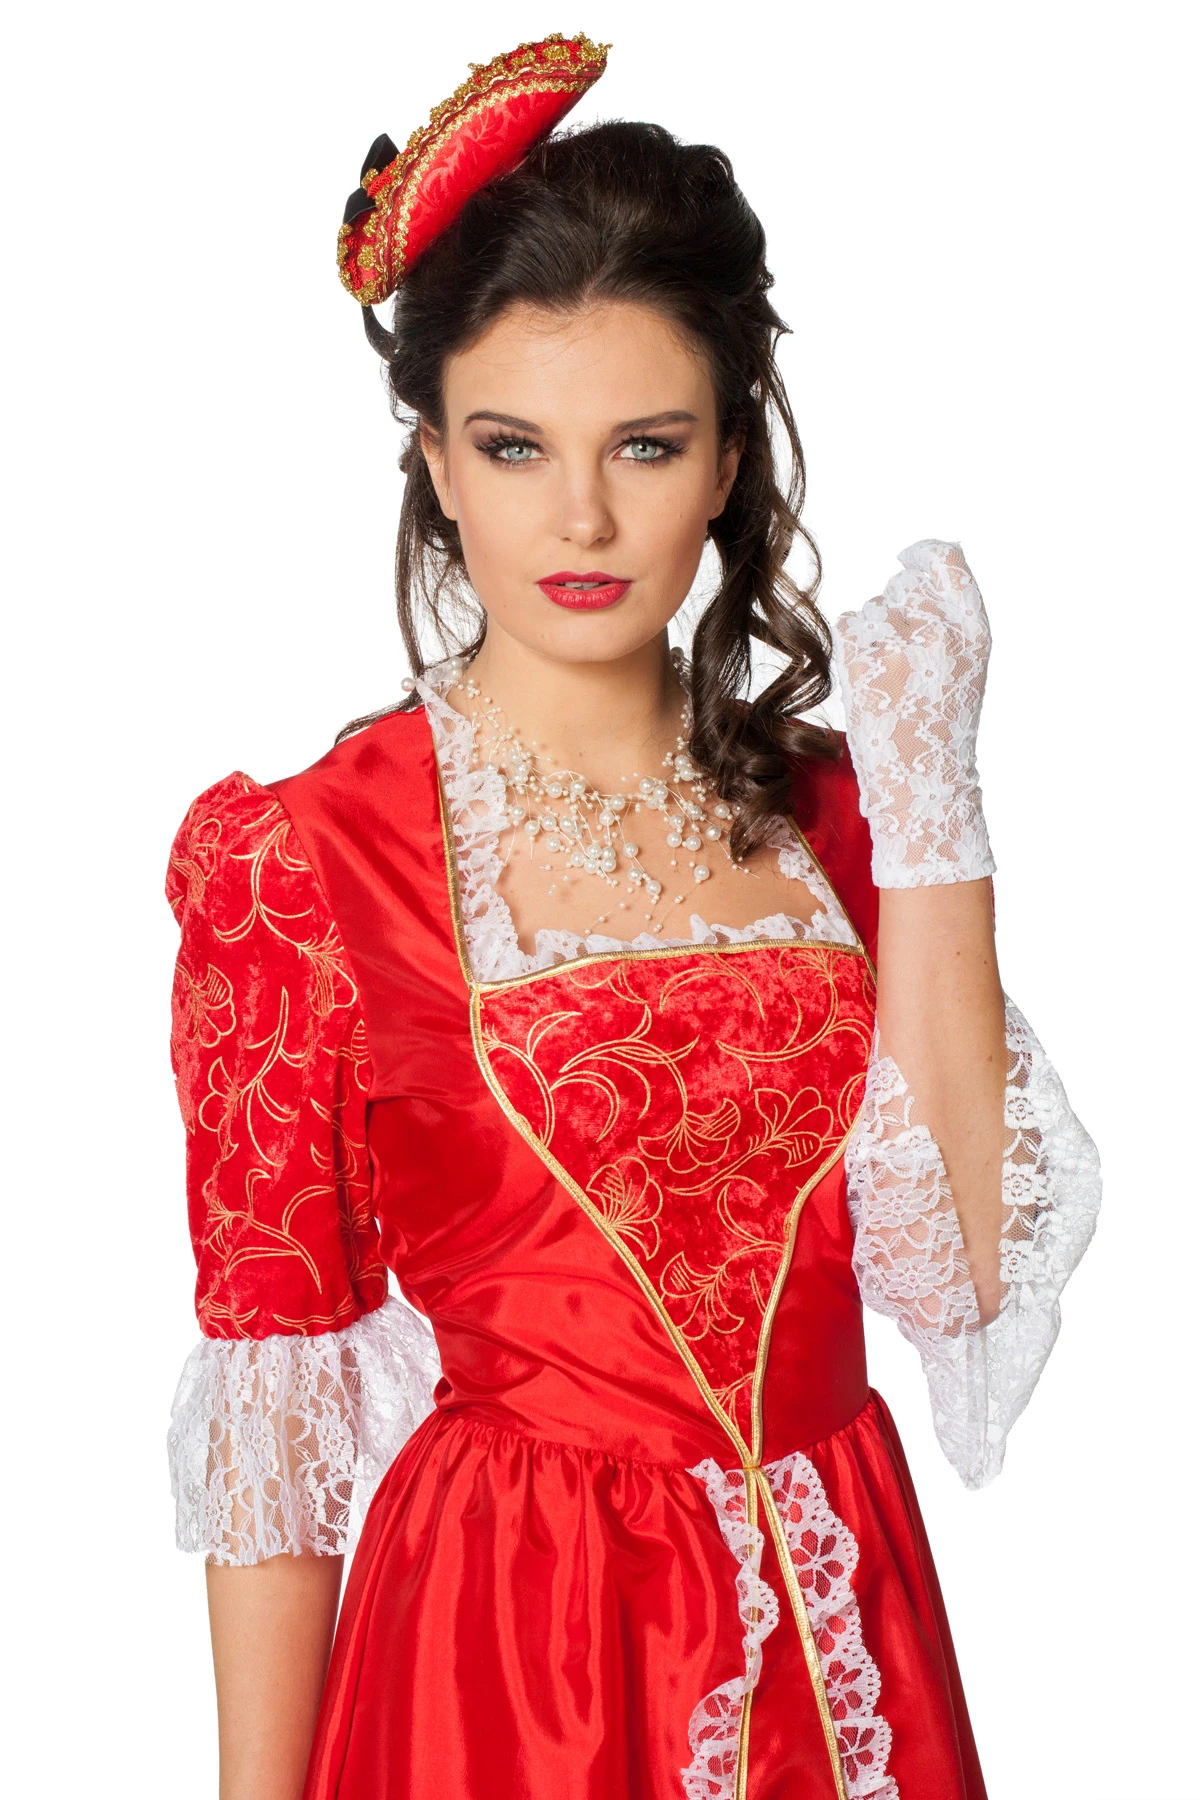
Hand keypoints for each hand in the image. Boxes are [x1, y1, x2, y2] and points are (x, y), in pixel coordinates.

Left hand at [834, 540, 995, 888]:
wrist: (923, 785)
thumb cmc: (940, 728)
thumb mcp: (963, 668)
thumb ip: (948, 620)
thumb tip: (914, 567)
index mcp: (975, 634)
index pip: (948, 563)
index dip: (924, 554)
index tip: (908, 559)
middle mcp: (942, 635)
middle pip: (903, 587)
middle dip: (895, 609)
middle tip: (901, 655)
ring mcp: (902, 649)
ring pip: (875, 608)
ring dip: (874, 633)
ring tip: (888, 676)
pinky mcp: (865, 665)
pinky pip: (850, 626)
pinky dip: (853, 646)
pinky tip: (868, 677)